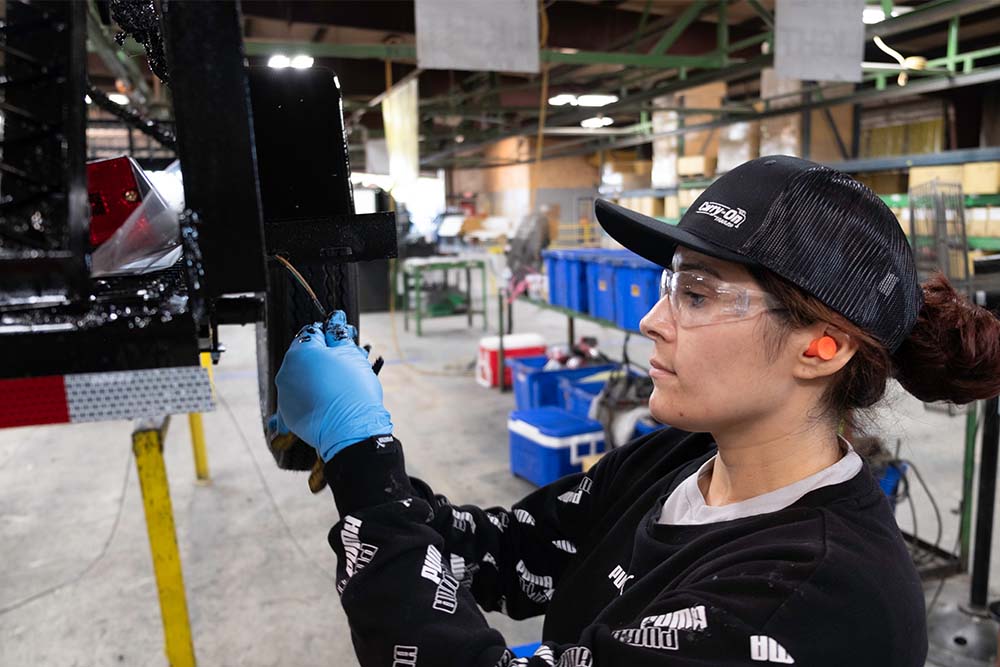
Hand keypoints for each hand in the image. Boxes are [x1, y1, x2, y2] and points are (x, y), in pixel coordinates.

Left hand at [275, 311, 392, 460]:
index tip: (345, 344)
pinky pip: (300, 399)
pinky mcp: (289, 415)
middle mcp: (286, 372)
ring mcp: (285, 395)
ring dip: (319, 378)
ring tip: (341, 387)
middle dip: (325, 358)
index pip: (313, 333)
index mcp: (299, 352)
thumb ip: (339, 334)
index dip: (331, 336)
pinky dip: (312, 398)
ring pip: (302, 378)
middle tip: (348, 367)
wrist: (352, 431)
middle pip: (306, 357)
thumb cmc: (354, 391)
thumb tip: (335, 319)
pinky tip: (329, 402)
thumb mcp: (351, 355)